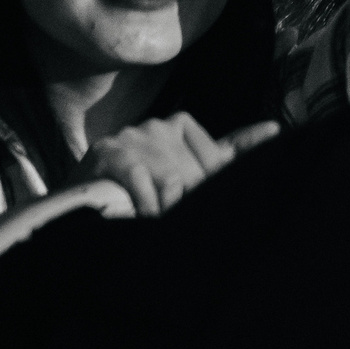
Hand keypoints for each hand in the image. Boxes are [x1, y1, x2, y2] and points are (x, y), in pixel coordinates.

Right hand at [72, 113, 278, 217]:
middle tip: (178, 218)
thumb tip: (275, 129)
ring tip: (158, 221)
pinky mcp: (109, 152)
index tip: (260, 145)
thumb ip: (222, 158)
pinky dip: (146, 202)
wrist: (75, 204)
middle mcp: (161, 127)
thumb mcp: (181, 177)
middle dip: (192, 200)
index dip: (233, 160)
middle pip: (198, 172)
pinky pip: (141, 179)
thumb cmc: (134, 193)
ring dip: (167, 207)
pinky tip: (144, 215)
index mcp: (181, 130)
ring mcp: (135, 136)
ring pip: (173, 178)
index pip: (221, 151)